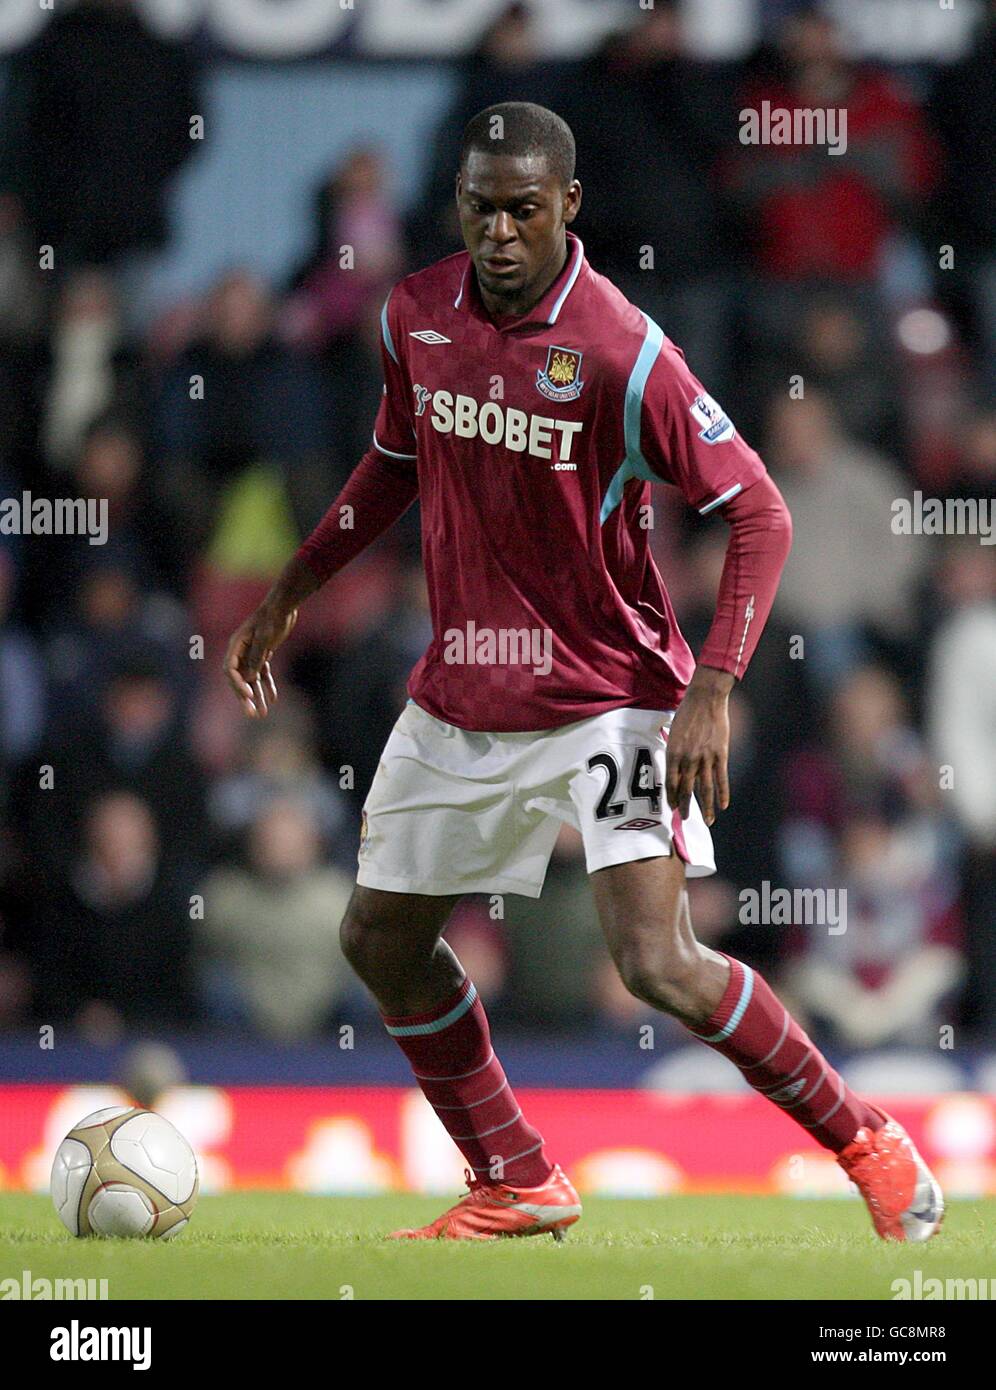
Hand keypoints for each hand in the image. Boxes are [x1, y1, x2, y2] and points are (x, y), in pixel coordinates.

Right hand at [223, 602, 297, 717]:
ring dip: (257, 697)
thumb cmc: (272, 618)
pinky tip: (273, 699)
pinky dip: (268, 686)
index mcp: (236, 645)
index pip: (230, 670)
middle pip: (239, 679)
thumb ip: (256, 658)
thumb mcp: (265, 638)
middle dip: (245, 698)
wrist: (284, 606)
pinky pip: (262, 673)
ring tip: (262, 714)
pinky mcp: (262, 654)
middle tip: (251, 715)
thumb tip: (250, 679)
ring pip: (252, 679)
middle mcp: (240, 651)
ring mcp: (251, 654)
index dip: (238, 685)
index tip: (250, 695)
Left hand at [664, 666, 733, 825]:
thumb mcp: (673, 734)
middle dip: (686, 807)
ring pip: (705, 789)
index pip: (671, 783)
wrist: (706, 698)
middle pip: (687, 790)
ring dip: (706, 807)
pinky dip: (723, 793)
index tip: (674, 809)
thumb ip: (674, 753)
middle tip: (687, 819)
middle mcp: (688, 759)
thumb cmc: (686, 713)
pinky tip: (724, 805)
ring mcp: (705, 758)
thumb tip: (675, 770)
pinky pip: (721, 779)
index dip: (672, 798)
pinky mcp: (720, 754)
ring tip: (708, 821)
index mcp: (673, 753)